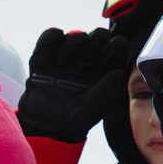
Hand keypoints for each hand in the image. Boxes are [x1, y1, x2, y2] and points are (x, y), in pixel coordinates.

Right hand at [16, 27, 134, 146]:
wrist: (46, 127)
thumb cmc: (74, 120)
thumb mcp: (94, 108)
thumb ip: (106, 89)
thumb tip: (117, 70)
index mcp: (103, 71)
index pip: (117, 49)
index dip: (117, 46)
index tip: (111, 54)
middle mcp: (87, 62)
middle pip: (99, 37)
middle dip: (97, 39)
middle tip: (89, 53)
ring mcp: (67, 59)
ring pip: (76, 36)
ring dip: (73, 42)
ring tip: (63, 62)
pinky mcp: (45, 59)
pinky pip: (49, 39)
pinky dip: (52, 36)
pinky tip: (53, 46)